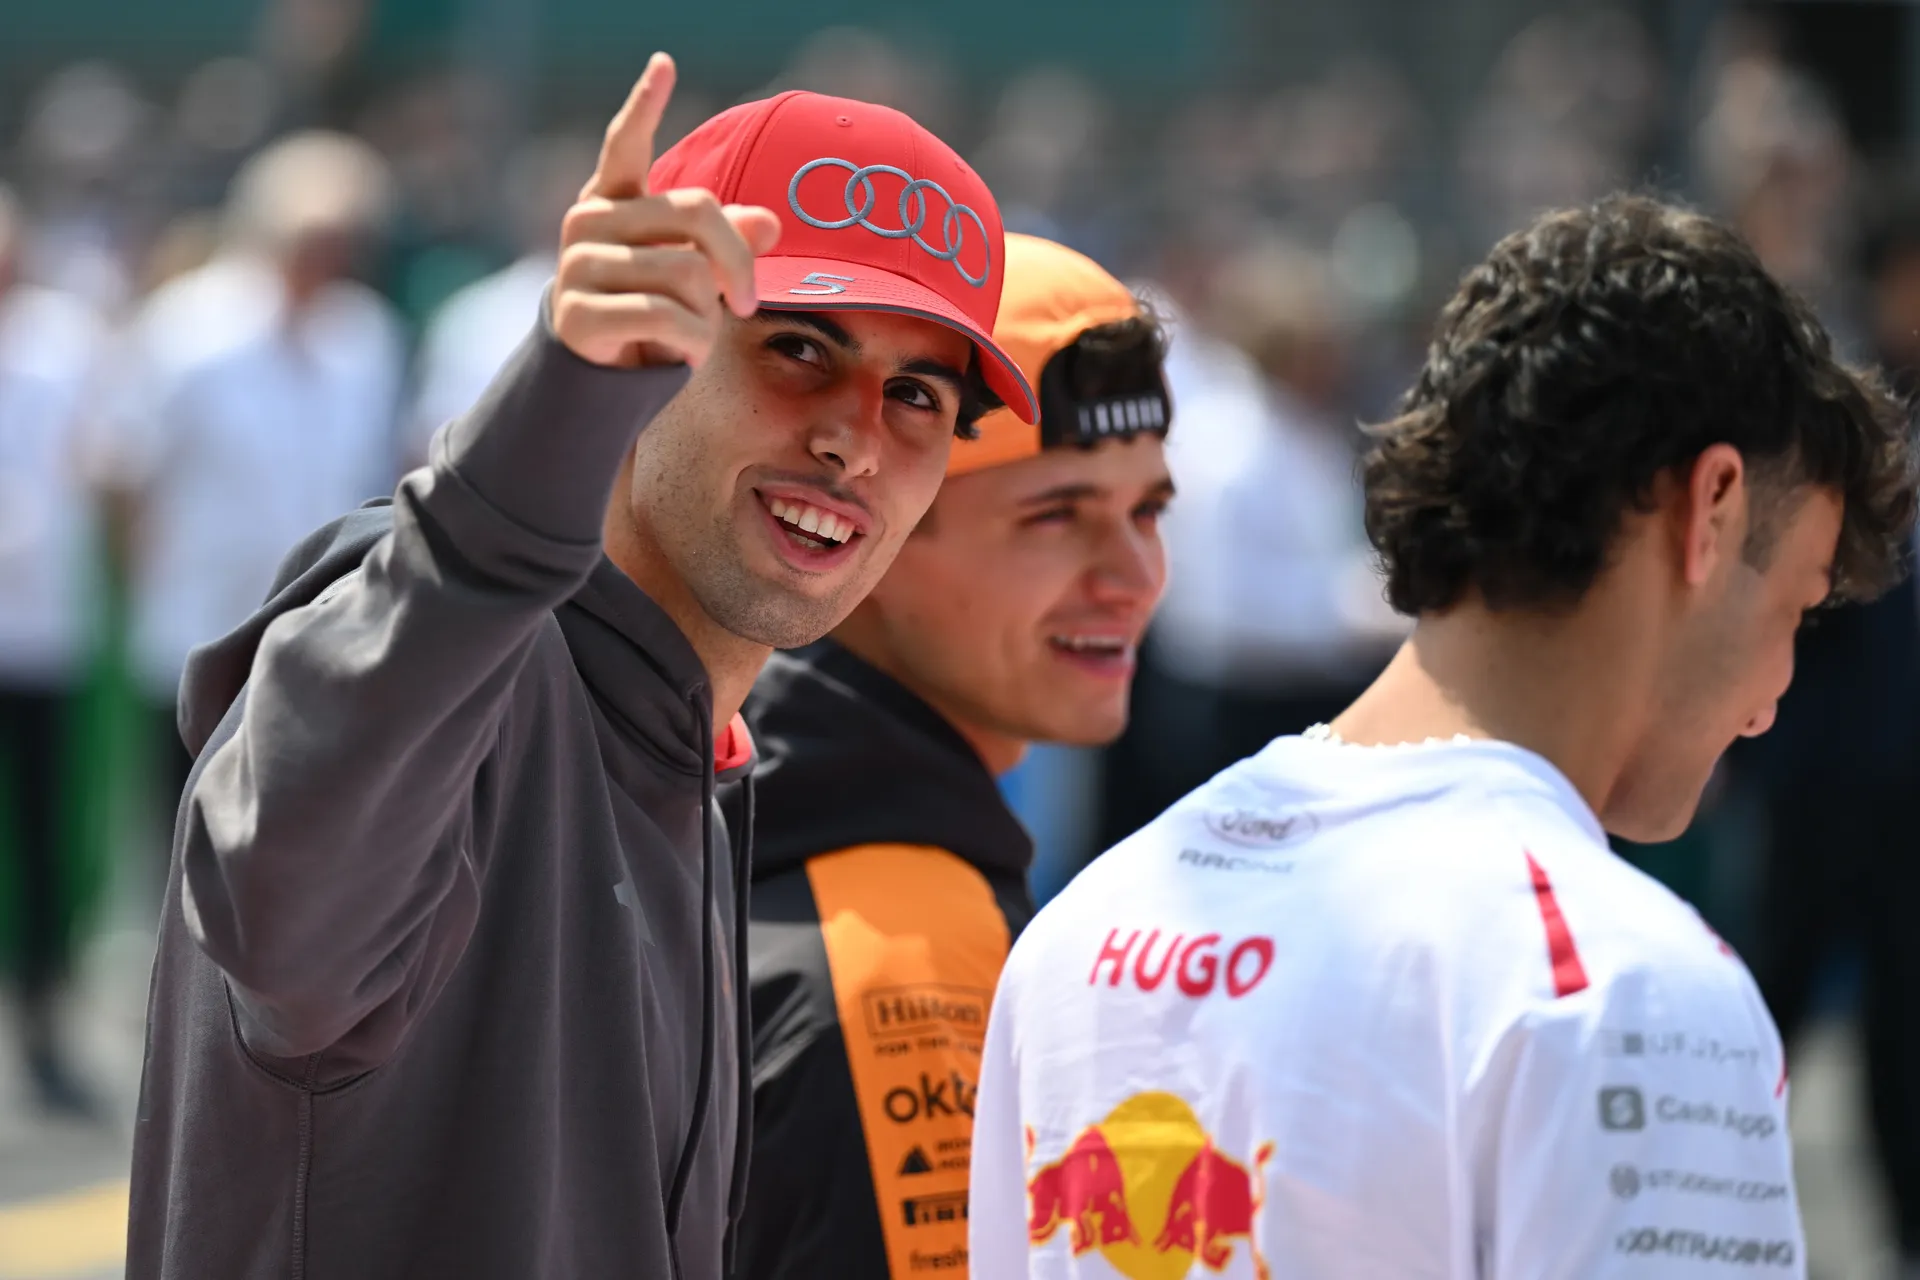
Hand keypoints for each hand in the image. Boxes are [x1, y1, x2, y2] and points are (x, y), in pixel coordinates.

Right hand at [553, 53, 781, 368]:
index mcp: (614, 201)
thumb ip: (727, 243)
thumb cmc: (652, 316)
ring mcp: (577, 265)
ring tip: (694, 334)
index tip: (665, 63)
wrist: (599, 381)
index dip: (645, 104)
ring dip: (709, 316)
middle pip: (699, 212)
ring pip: (688, 272)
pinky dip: (692, 343)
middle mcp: (588, 221)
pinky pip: (666, 316)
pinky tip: (682, 355)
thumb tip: (770, 224)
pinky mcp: (577, 314)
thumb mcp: (694, 275)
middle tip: (748, 304)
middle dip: (738, 263)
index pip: (626, 144)